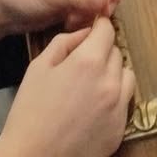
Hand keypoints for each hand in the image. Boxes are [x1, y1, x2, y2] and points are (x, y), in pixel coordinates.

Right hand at [0, 19, 133, 156]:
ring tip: (92, 86)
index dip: (99, 27)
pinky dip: (114, 99)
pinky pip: (124, 103)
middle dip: (102, 52)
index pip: (107, 30)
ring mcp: (118, 108)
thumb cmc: (30, 113)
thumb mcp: (39, 66)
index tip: (92, 32)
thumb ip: (65, 41)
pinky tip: (94, 108)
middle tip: (82, 65)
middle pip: (116, 52)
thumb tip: (85, 32)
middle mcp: (109, 82)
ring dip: (113, 74)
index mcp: (89, 62)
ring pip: (126, 76)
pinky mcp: (120, 129)